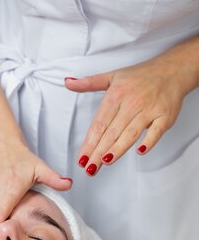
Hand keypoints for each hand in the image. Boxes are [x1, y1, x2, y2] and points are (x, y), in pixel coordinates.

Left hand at [65, 55, 190, 175]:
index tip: (81, 158)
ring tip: (105, 162)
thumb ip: (88, 83)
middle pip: (112, 132)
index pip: (99, 124)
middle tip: (89, 168)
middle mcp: (131, 103)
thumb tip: (67, 82)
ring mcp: (149, 110)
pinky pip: (156, 131)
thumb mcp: (111, 76)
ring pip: (130, 133)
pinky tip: (140, 152)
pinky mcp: (165, 116)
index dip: (89, 142)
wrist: (172, 70)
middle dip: (98, 152)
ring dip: (118, 148)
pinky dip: (149, 141)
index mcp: (116, 96)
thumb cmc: (140, 77)